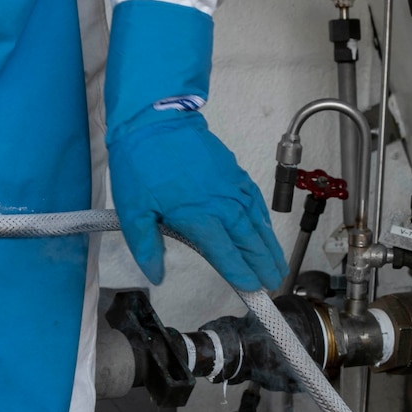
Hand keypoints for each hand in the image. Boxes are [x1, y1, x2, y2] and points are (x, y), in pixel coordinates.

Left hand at [109, 112, 284, 293]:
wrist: (156, 119)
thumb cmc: (141, 163)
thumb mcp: (132, 209)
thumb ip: (145, 246)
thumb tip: (155, 274)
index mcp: (198, 218)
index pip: (227, 256)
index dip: (243, 277)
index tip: (253, 292)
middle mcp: (222, 205)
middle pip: (250, 243)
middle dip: (264, 266)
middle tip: (274, 284)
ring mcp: (232, 188)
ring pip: (258, 224)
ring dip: (270, 246)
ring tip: (279, 265)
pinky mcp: (235, 174)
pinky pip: (256, 202)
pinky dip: (264, 220)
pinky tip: (267, 230)